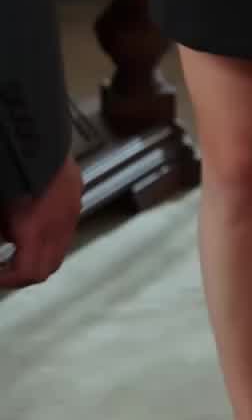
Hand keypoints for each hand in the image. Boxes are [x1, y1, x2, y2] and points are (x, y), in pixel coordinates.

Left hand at [0, 155, 82, 288]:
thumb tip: (1, 238)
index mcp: (35, 231)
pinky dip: (50, 239)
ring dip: (39, 258)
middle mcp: (58, 227)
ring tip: (20, 249)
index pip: (27, 273)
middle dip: (24, 275)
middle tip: (6, 271)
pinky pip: (65, 231)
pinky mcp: (76, 200)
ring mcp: (70, 214)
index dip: (8, 280)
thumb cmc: (17, 172)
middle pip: (46, 269)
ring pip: (58, 252)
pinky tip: (36, 226)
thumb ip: (0, 229)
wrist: (41, 140)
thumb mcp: (1, 207)